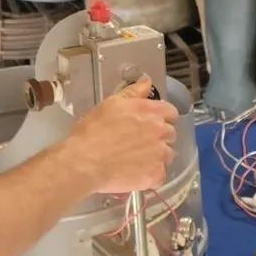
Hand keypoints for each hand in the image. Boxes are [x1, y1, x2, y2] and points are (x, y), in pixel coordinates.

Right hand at [66, 77, 178, 194]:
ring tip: (135, 160)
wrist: (84, 161)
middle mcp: (160, 131)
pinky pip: (160, 175)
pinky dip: (150, 175)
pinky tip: (135, 173)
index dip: (160, 117)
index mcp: (151, 111)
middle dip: (158, 137)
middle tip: (137, 143)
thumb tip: (147, 80)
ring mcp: (160, 155)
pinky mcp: (156, 175)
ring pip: (167, 155)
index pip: (171, 112)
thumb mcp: (111, 104)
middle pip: (170, 134)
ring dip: (156, 156)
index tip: (148, 124)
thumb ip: (134, 92)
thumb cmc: (93, 131)